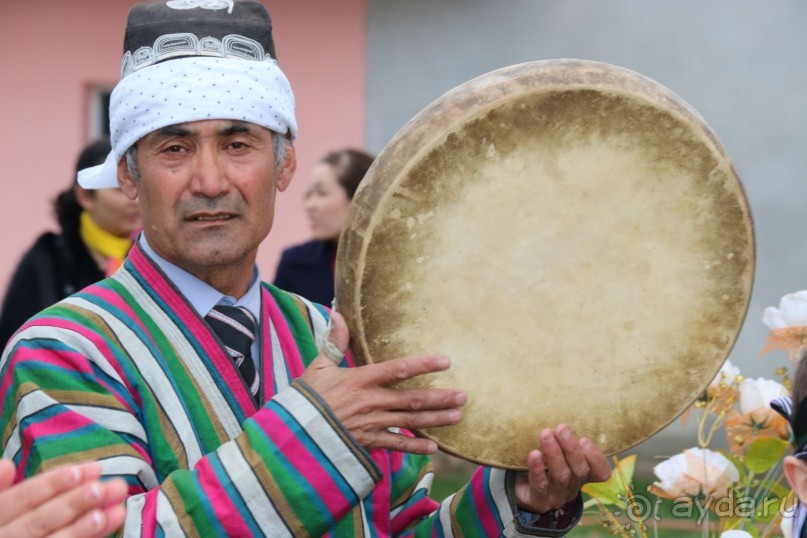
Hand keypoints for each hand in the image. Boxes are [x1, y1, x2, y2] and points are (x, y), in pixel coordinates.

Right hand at [0, 459, 126, 537]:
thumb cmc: (7, 522)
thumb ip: (1, 489)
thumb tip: (6, 465)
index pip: (22, 498)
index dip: (52, 483)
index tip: (83, 470)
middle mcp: (6, 536)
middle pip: (39, 521)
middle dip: (72, 504)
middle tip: (102, 489)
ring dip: (82, 529)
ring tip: (112, 513)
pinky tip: (105, 525)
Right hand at [300, 312, 465, 454]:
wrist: (293, 434)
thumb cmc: (306, 398)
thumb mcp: (318, 367)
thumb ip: (334, 342)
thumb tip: (338, 314)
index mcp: (361, 380)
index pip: (398, 369)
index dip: (424, 364)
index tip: (446, 360)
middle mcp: (371, 402)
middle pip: (412, 399)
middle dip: (440, 397)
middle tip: (463, 395)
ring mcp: (371, 424)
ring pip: (411, 422)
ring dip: (437, 420)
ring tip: (458, 416)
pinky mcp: (368, 443)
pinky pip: (396, 445)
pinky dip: (415, 448)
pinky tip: (434, 448)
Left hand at [514, 424, 610, 513]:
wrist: (516, 485)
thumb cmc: (541, 459)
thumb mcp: (555, 447)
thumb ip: (562, 434)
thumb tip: (562, 401)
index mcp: (582, 474)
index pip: (601, 472)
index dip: (596, 458)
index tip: (585, 439)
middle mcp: (573, 487)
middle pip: (579, 470)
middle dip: (571, 448)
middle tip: (561, 428)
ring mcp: (557, 496)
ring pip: (561, 476)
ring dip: (554, 454)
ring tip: (545, 434)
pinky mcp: (539, 501)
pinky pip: (540, 486)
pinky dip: (537, 469)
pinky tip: (533, 455)